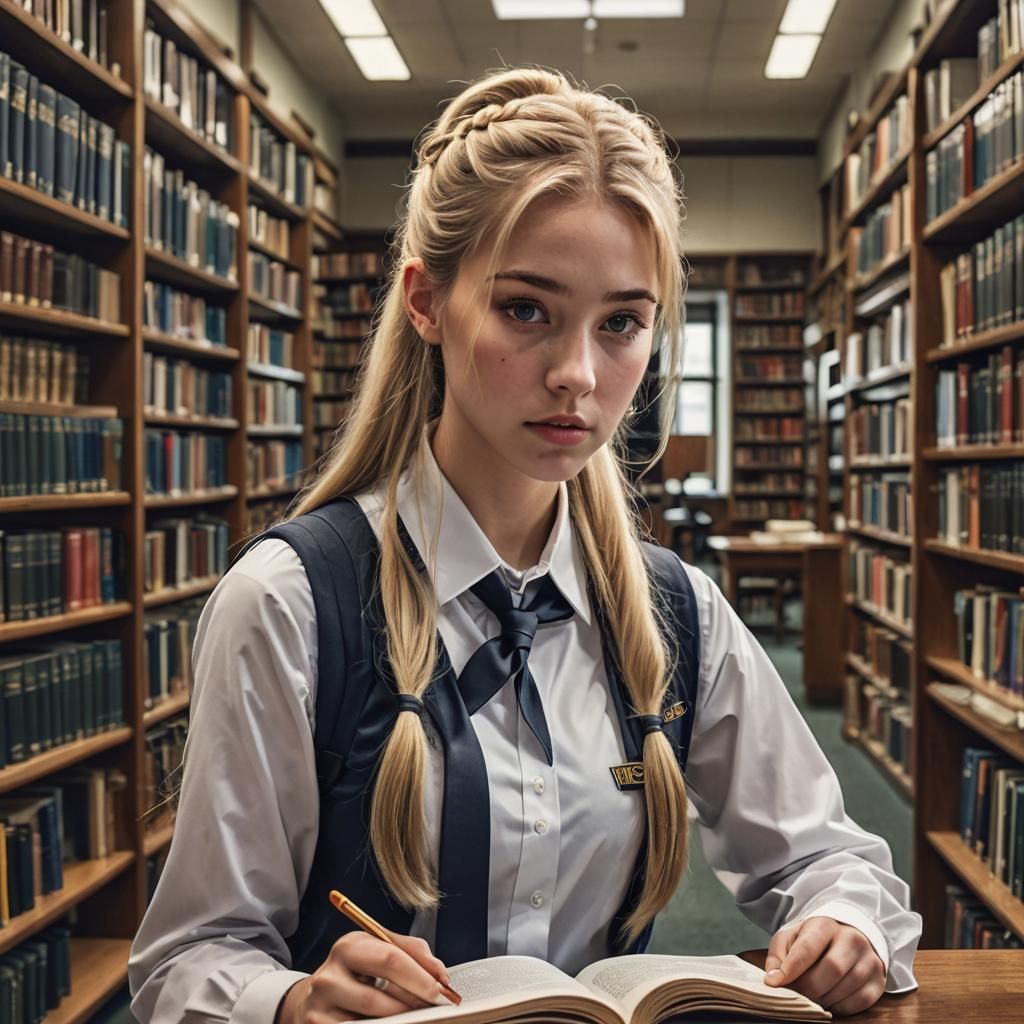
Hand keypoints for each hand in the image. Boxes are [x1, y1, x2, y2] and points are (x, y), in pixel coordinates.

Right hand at [276, 930, 452, 1023]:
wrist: (314, 999)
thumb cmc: (358, 973)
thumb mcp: (379, 951)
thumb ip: (413, 954)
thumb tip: (441, 976)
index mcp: (349, 946)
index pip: (390, 959)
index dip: (421, 977)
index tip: (444, 989)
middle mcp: (329, 976)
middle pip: (377, 997)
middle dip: (412, 1005)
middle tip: (435, 1009)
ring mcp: (320, 1008)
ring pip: (369, 1022)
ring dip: (399, 1021)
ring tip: (416, 1018)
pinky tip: (395, 1023)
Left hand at [764, 916, 885, 1015]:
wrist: (848, 935)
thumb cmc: (814, 939)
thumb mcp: (791, 937)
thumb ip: (778, 955)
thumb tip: (773, 979)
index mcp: (825, 925)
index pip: (807, 948)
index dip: (790, 969)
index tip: (774, 983)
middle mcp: (851, 939)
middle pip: (830, 969)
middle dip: (808, 988)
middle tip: (796, 994)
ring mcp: (869, 959)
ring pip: (845, 987)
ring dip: (824, 999)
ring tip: (812, 997)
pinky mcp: (878, 980)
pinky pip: (859, 1002)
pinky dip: (840, 1007)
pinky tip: (830, 1000)